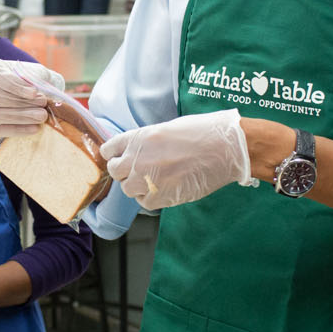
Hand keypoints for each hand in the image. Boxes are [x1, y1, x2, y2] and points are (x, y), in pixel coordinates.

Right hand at [0, 58, 65, 137]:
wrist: (22, 92)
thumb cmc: (27, 80)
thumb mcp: (32, 71)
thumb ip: (35, 77)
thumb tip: (39, 92)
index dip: (14, 85)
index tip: (34, 92)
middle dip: (19, 103)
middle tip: (42, 105)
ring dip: (19, 117)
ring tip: (41, 117)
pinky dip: (16, 130)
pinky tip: (34, 128)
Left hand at [102, 108, 252, 211]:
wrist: (224, 148)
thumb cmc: (202, 133)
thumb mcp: (166, 129)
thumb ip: (146, 142)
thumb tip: (136, 153)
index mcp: (138, 137)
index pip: (109, 149)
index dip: (114, 154)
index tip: (119, 157)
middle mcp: (137, 158)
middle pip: (114, 171)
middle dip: (124, 171)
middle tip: (138, 170)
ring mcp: (146, 179)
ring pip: (127, 189)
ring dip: (137, 186)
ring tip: (155, 180)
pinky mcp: (159, 197)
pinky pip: (144, 202)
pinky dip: (150, 198)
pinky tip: (163, 189)